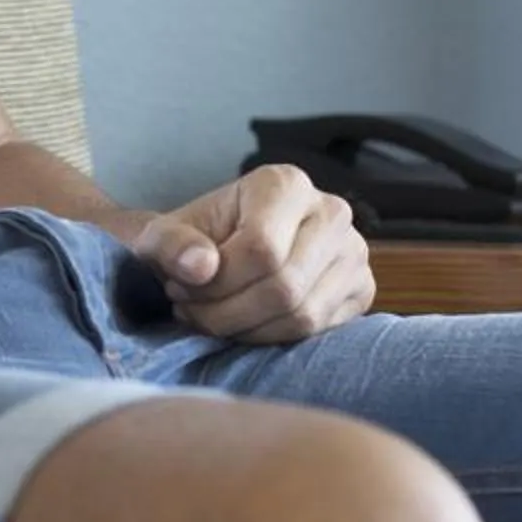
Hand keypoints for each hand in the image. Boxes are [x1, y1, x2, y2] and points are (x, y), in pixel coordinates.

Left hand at [130, 166, 373, 341]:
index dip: (215, 283)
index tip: (179, 287)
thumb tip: (200, 267)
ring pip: (302, 314)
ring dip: (246, 330)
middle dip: (226, 312)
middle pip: (284, 286)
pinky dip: (272, 337)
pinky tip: (245, 323)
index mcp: (286, 184)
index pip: (261, 249)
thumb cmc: (189, 243)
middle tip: (192, 311)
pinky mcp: (361, 289)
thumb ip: (169, 245)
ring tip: (212, 316)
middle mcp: (331, 211)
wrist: (215, 252)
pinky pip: (318, 330)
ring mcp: (354, 252)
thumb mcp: (160, 237)